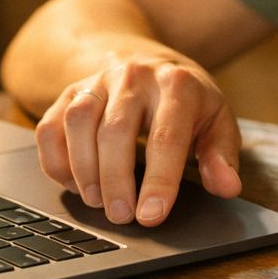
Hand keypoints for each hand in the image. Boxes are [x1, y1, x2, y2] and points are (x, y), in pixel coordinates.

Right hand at [33, 57, 241, 226]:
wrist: (149, 61)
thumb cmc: (186, 101)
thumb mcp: (217, 121)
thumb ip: (222, 155)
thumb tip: (226, 187)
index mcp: (177, 84)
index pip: (166, 136)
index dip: (159, 180)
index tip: (151, 215)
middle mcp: (134, 76)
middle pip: (116, 131)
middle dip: (116, 181)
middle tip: (122, 217)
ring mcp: (97, 81)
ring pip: (78, 124)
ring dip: (84, 170)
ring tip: (98, 202)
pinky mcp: (69, 92)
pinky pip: (50, 127)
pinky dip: (57, 161)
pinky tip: (75, 183)